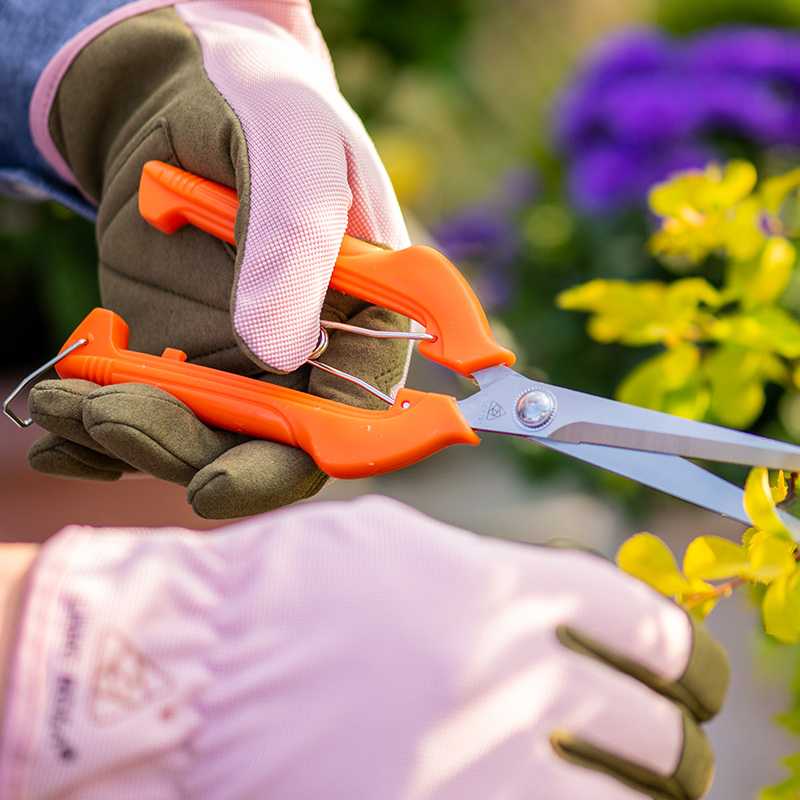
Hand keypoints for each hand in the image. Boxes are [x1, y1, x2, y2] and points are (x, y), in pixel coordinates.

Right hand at [0, 497, 727, 798]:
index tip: (688, 681)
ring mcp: (491, 768)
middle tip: (665, 757)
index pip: (655, 631)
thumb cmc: (285, 592)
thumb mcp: (401, 549)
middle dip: (676, 748)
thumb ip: (493, 579)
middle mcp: (519, 678)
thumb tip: (561, 610)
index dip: (685, 660)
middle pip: (661, 731)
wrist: (185, 670)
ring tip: (619, 794)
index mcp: (510, 592)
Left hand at [27, 4, 411, 516]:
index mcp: (370, 313)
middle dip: (194, 453)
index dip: (302, 458)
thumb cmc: (258, 103)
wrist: (179, 95)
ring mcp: (245, 360)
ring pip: (203, 437)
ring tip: (68, 402)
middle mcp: (314, 352)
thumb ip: (297, 237)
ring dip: (131, 438)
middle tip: (115, 420)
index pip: (358, 412)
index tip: (220, 482)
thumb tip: (284, 350)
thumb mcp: (288, 145)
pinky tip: (59, 419)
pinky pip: (153, 413)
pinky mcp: (183, 356)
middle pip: (273, 444)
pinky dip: (98, 433)